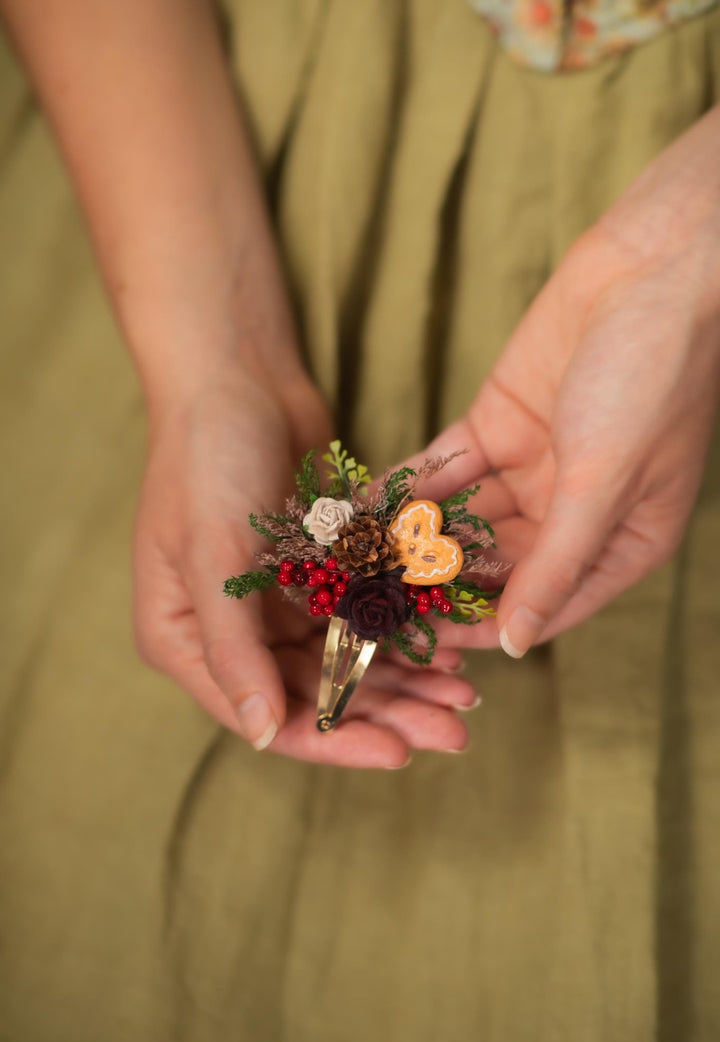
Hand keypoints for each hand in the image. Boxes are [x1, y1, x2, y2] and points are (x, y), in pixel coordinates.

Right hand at [132, 365, 475, 766]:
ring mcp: (274, 602)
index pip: (265, 716)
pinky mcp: (312, 570)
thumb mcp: (210, 555)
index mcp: (186, 641)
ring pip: (349, 660)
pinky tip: (450, 645)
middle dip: (388, 714)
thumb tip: (263, 736)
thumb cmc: (204, 459)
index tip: (400, 752)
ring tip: (467, 696)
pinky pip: (365, 614)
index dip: (336, 741)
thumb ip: (234, 648)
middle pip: (317, 695)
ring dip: (407, 679)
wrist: (236, 375)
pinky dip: (404, 629)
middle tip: (455, 730)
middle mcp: (231, 633)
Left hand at [402, 105, 719, 656]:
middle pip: (497, 565)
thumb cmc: (651, 380)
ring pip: (464, 520)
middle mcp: (574, 512)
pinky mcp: (497, 425)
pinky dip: (408, 488)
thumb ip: (555, 566)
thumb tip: (518, 646)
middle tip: (378, 604)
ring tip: (359, 564)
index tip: (429, 644)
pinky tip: (364, 510)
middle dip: (440, 585)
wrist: (652, 267)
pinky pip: (445, 469)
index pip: (545, 604)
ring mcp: (533, 468)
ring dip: (414, 539)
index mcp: (622, 541)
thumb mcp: (603, 483)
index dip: (488, 627)